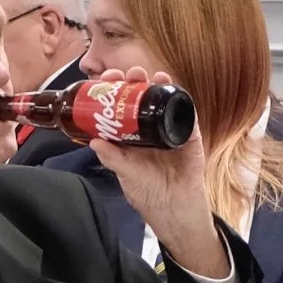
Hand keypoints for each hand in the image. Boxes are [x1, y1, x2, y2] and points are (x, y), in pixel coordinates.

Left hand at [89, 69, 230, 280]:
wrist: (174, 208)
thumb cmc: (148, 192)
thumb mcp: (126, 175)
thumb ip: (112, 159)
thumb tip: (93, 142)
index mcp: (130, 134)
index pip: (119, 105)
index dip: (113, 91)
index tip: (106, 79)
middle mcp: (148, 127)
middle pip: (141, 96)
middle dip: (134, 81)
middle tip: (129, 73)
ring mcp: (169, 128)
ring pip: (162, 99)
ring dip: (157, 83)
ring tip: (151, 75)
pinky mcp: (188, 133)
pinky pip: (185, 112)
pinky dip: (180, 97)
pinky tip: (171, 86)